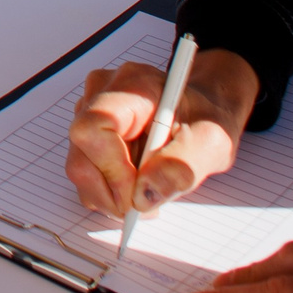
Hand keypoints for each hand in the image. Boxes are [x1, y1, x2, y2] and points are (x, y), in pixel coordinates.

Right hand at [68, 48, 258, 217]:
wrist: (201, 111)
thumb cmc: (206, 118)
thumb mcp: (212, 142)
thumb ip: (182, 167)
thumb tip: (143, 196)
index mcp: (132, 85)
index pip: (95, 127)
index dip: (111, 170)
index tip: (138, 196)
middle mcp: (101, 93)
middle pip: (82, 155)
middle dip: (112, 193)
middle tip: (146, 207)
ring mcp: (88, 112)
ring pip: (80, 168)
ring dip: (111, 195)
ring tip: (147, 193)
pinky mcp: (88, 134)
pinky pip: (85, 173)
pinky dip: (108, 191)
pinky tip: (135, 185)